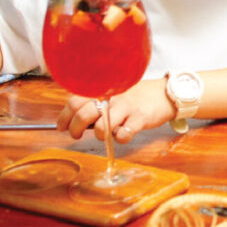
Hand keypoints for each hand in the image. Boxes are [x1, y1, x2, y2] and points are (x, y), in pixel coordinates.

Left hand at [57, 78, 172, 142]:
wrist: (164, 94)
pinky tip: (123, 133)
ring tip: (104, 134)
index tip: (62, 126)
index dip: (64, 117)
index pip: (74, 101)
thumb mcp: (113, 93)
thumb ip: (94, 101)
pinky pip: (123, 134)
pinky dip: (120, 138)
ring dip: (99, 135)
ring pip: (101, 126)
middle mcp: (112, 96)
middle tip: (76, 134)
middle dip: (75, 129)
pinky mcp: (140, 117)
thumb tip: (73, 118)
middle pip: (83, 113)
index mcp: (103, 89)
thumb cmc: (134, 97)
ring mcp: (126, 106)